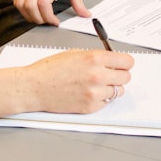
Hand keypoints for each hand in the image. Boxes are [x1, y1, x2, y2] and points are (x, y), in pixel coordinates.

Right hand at [0, 50, 133, 118]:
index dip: (124, 62)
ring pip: (118, 91)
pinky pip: (106, 102)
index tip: (122, 64)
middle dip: (119, 74)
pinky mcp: (90, 107)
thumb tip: (112, 60)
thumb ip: (96, 57)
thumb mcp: (75, 53)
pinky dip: (101, 98)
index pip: (127, 62)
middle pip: (126, 77)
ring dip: (111, 87)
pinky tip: (88, 93)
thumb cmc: (50, 69)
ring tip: (97, 84)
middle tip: (110, 74)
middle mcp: (98, 76)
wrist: (34, 87)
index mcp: (94, 58)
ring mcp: (95, 93)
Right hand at [13, 0, 91, 24]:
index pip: (44, 3)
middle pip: (31, 6)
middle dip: (39, 19)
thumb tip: (85, 14)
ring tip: (40, 18)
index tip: (55, 21)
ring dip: (29, 16)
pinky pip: (16, 0)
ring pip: (20, 5)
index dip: (48, 17)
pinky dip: (23, 9)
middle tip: (47, 21)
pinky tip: (32, 11)